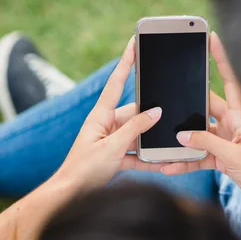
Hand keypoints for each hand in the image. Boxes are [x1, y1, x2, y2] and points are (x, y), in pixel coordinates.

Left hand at [55, 38, 162, 193]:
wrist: (71, 196)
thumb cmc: (84, 170)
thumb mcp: (113, 147)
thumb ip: (136, 129)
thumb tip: (156, 112)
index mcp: (100, 116)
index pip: (115, 84)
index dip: (126, 63)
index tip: (134, 44)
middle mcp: (106, 126)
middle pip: (134, 115)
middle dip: (151, 118)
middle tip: (169, 113)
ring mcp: (111, 142)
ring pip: (138, 136)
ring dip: (151, 142)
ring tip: (167, 144)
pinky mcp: (116, 158)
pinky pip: (136, 155)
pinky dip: (148, 160)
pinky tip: (162, 163)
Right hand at [161, 32, 240, 207]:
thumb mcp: (236, 157)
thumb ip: (208, 144)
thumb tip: (182, 136)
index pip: (233, 80)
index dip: (222, 59)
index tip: (211, 38)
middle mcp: (236, 123)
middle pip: (207, 107)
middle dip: (188, 106)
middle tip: (169, 99)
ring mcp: (229, 140)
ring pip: (200, 134)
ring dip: (183, 142)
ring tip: (163, 144)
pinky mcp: (223, 158)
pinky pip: (201, 156)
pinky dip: (186, 162)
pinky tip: (170, 166)